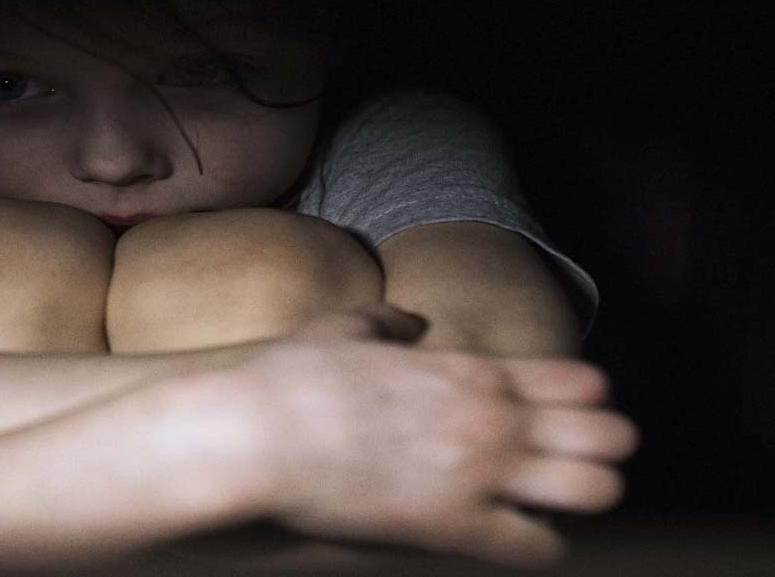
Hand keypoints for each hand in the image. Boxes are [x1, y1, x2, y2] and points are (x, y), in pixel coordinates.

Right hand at [237, 306, 637, 567]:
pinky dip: (536, 546)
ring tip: (545, 505)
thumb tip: (411, 318)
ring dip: (578, 499)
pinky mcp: (456, 526)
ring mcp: (480, 472)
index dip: (585, 403)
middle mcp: (492, 418)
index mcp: (471, 370)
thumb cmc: (294, 379)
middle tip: (564, 465)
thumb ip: (387, 321)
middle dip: (597, 451)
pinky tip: (511, 539)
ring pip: (593, 491)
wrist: (260, 433)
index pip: (580, 382)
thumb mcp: (342, 329)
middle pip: (607, 436)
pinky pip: (539, 548)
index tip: (561, 417)